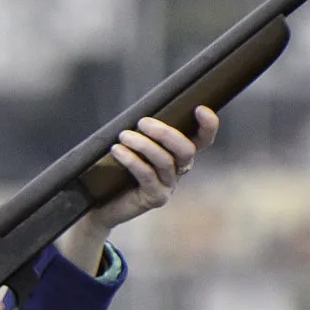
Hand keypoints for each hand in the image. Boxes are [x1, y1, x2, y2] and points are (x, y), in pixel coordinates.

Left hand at [57, 106, 216, 270]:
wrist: (102, 202)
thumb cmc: (116, 167)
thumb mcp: (133, 144)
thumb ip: (144, 130)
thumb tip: (142, 110)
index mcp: (179, 153)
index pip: (203, 139)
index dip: (208, 125)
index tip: (199, 108)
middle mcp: (179, 170)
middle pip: (187, 150)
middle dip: (166, 133)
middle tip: (142, 122)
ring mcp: (169, 185)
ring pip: (165, 161)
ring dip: (143, 144)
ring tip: (123, 136)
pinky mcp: (155, 198)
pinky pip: (147, 175)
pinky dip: (132, 159)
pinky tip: (117, 150)